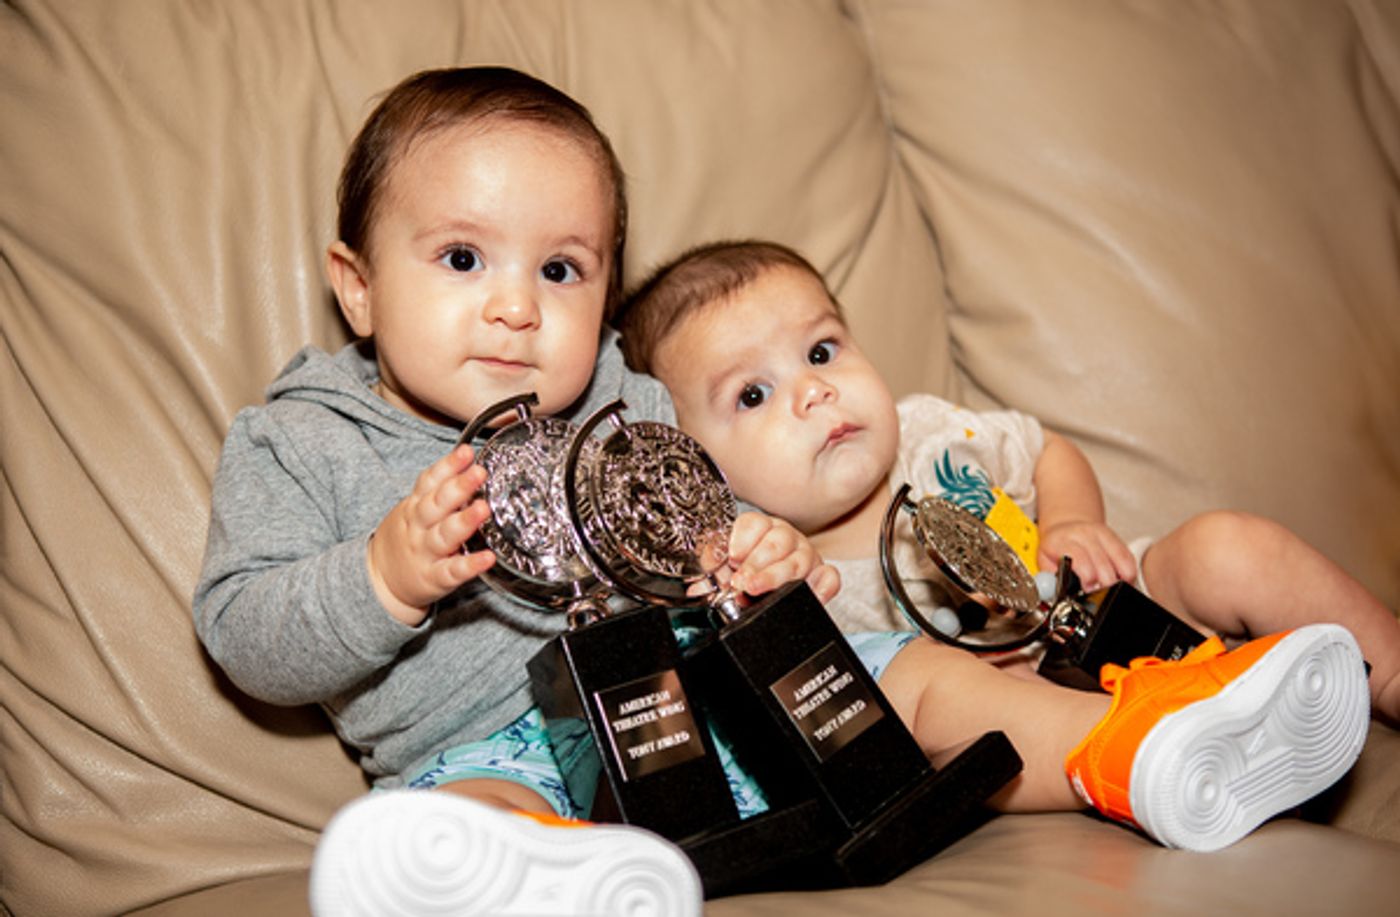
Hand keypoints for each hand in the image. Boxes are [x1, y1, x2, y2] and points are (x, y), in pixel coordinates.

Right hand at [367, 444, 495, 624]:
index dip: (448, 465)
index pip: (430, 482)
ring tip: (483, 509)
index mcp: (416, 506)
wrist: (381, 579)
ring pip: (444, 535)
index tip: (467, 451)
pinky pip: (453, 571)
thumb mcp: (414, 509)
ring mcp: (426, 553)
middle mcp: (420, 527)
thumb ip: (439, 489)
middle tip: (479, 472)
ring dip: (464, 522)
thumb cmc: (408, 537)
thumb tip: (471, 465)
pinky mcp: (435, 578)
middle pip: (437, 504)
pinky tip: (488, 558)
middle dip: (458, 487)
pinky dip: (470, 565)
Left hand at [721, 512, 840, 603]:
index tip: (731, 558)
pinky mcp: (822, 576)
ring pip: (798, 560)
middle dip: (756, 563)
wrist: (766, 594)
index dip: (742, 540)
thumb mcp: (724, 568)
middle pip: (777, 541)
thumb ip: (714, 568)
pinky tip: (808, 595)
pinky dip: (822, 586)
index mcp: (762, 528)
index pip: (755, 523)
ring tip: (756, 589)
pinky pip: (829, 576)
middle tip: (741, 581)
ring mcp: (806, 556)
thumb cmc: (746, 575)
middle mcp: (786, 538)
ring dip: (776, 576)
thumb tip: (702, 578)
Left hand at [1037, 519, 1135, 591]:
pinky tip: (1120, 580)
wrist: (1065, 528)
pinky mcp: (1115, 537)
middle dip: (1105, 583)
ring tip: (1112, 590)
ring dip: (1120, 579)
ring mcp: (1100, 533)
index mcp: (1060, 541)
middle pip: (1101, 560)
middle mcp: (1082, 534)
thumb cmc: (1055, 549)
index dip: (1087, 575)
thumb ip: (1049, 580)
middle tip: (1102, 595)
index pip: (1079, 556)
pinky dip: (1128, 573)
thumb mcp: (1045, 562)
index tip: (1090, 590)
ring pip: (1119, 558)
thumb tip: (1053, 593)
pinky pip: (1128, 557)